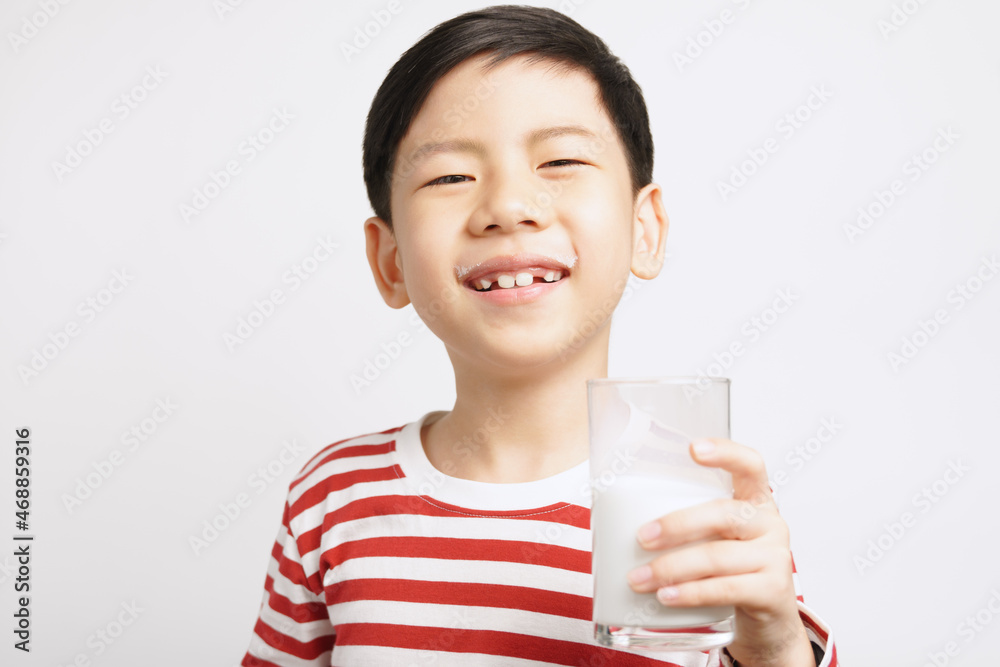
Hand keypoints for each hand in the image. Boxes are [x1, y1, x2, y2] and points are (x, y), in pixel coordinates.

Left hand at [625, 438, 815, 666]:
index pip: (750, 465)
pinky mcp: (773, 591)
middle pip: (723, 514)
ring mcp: (776, 557)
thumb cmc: (731, 567)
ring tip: (639, 579)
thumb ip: (688, 520)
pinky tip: (666, 596)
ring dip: (671, 568)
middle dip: (676, 525)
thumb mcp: (717, 535)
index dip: (726, 453)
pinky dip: (690, 593)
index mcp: (755, 500)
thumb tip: (615, 515)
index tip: (693, 448)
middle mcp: (770, 523)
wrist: (767, 617)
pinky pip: (725, 588)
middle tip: (641, 538)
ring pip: (718, 556)